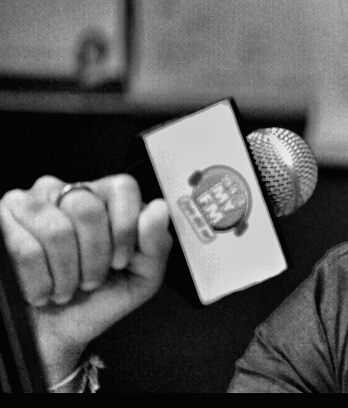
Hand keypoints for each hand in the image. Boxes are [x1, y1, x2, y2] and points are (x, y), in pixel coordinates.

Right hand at [0, 174, 172, 385]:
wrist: (56, 333)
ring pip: (56, 229)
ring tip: (66, 288)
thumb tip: (159, 208)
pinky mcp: (0, 221)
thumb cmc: (99, 299)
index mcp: (105, 198)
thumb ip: (157, 244)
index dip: (124, 228)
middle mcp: (66, 192)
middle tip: (91, 281)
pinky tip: (42, 292)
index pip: (123, 187)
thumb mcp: (142, 277)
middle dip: (94, 258)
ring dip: (66, 274)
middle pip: (88, 209)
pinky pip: (25, 248)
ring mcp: (29, 202)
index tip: (121, 260)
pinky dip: (40, 282)